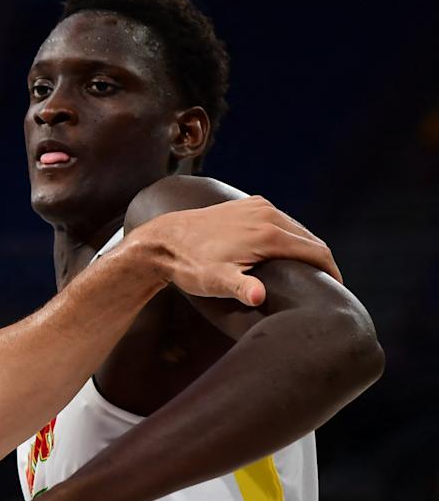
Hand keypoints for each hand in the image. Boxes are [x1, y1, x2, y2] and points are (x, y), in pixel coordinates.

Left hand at [135, 196, 338, 306]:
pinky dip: (289, 235)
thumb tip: (259, 296)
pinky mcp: (248, 204)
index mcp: (269, 234)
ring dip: (305, 247)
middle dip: (321, 261)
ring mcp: (258, 207)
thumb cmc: (190, 265)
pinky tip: (285, 252)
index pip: (317, 252)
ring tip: (308, 270)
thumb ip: (241, 288)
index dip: (331, 272)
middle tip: (325, 284)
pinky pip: (280, 220)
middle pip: (310, 239)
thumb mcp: (216, 281)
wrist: (164, 240)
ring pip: (296, 228)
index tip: (337, 289)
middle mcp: (268, 214)